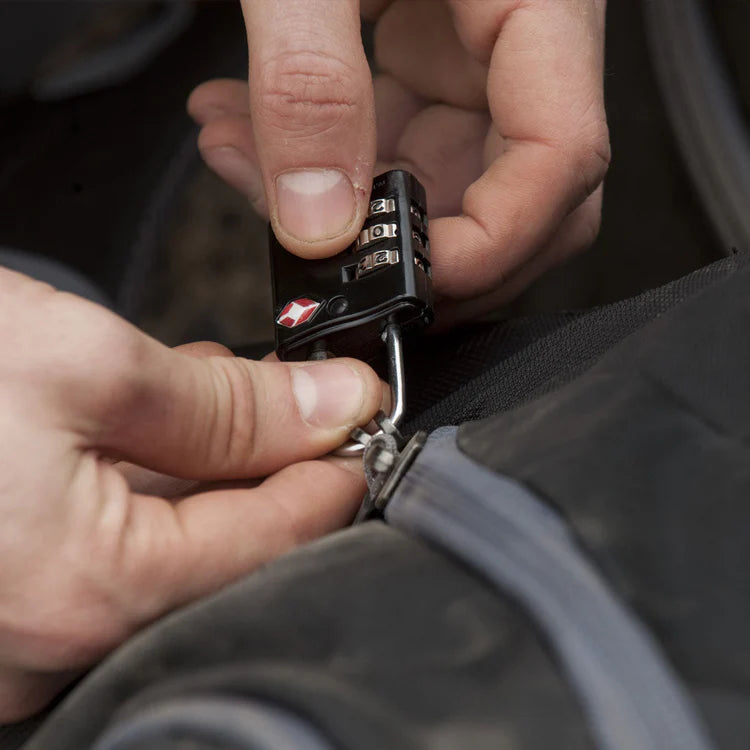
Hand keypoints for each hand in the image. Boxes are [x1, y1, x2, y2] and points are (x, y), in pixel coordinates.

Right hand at [0, 269, 380, 720]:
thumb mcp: (80, 363)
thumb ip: (222, 405)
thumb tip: (329, 408)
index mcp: (84, 591)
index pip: (271, 538)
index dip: (331, 474)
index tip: (360, 427)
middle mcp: (49, 637)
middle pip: (222, 547)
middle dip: (269, 465)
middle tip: (298, 399)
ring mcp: (18, 628)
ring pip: (164, 546)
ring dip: (208, 469)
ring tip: (226, 398)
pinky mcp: (1, 594)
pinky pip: (103, 547)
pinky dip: (144, 486)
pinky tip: (153, 428)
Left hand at [188, 0, 608, 323]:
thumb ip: (309, 83)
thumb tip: (316, 219)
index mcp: (538, 0)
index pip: (563, 160)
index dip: (496, 242)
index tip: (411, 280)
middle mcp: (520, 46)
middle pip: (516, 199)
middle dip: (417, 247)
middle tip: (324, 254)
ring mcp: (472, 62)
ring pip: (441, 188)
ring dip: (345, 209)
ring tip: (244, 164)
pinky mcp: (424, 67)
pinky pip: (394, 149)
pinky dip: (326, 164)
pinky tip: (252, 138)